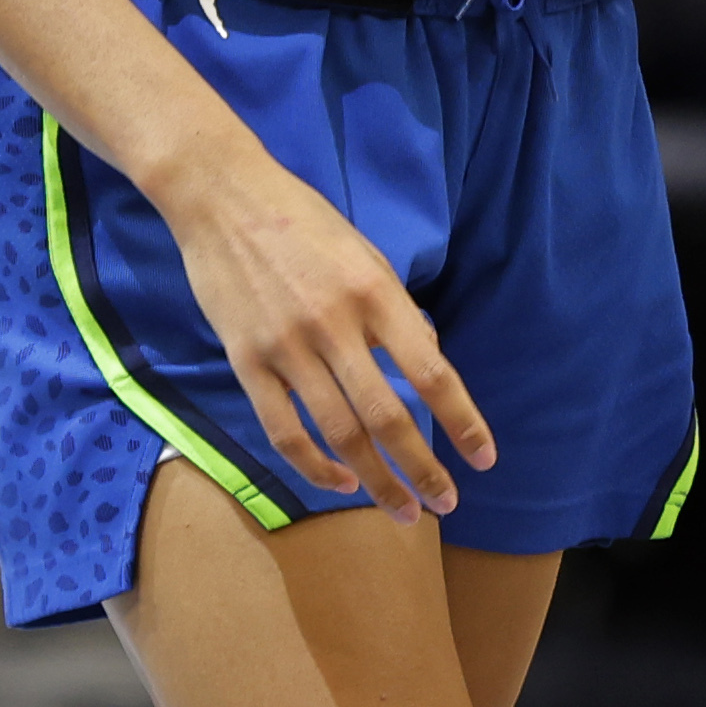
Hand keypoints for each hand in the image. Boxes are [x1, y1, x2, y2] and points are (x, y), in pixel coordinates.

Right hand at [160, 147, 495, 525]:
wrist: (221, 196)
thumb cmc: (301, 220)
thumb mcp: (364, 251)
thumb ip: (395, 309)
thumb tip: (426, 360)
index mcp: (373, 292)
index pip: (430, 371)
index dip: (462, 421)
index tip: (484, 459)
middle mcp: (334, 323)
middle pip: (387, 416)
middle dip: (422, 470)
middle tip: (445, 505)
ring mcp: (287, 346)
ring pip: (339, 433)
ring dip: (376, 481)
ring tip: (402, 511)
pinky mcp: (245, 361)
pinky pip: (284, 430)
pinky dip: (315, 466)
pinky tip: (341, 482)